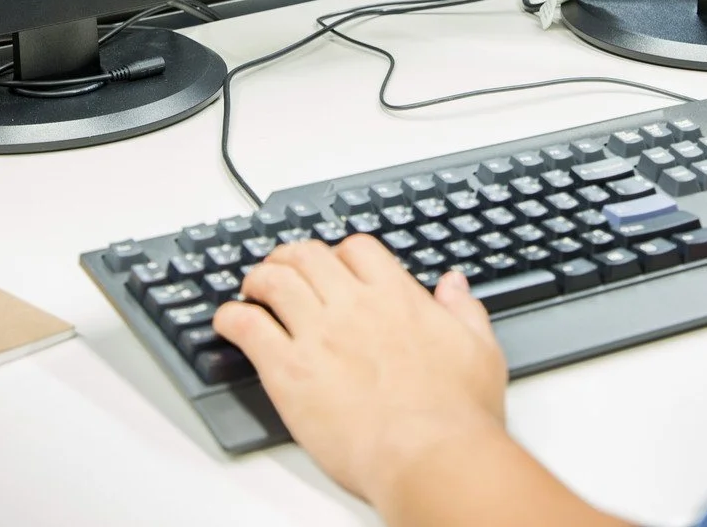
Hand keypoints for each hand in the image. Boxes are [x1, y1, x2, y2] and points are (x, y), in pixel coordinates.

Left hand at [214, 236, 508, 505]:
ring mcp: (317, 334)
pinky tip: (228, 322)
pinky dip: (231, 318)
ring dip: (257, 279)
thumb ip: (463, 309)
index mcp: (396, 297)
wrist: (430, 455)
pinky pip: (247, 327)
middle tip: (282, 269)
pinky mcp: (288, 370)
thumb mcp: (478, 349)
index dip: (339, 253)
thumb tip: (454, 284)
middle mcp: (352, 306)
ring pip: (273, 282)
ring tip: (252, 289)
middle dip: (290, 257)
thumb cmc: (456, 414)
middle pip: (308, 256)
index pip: (356, 249)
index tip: (333, 265)